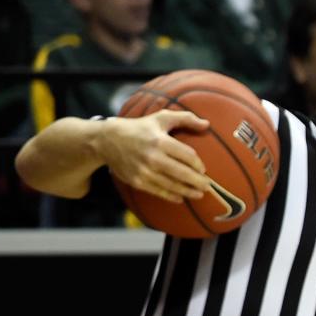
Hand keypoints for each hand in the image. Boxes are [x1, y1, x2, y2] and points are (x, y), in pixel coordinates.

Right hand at [96, 110, 210, 202]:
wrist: (107, 140)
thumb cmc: (139, 128)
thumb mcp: (160, 118)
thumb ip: (185, 118)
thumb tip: (206, 124)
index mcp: (160, 141)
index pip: (188, 156)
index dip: (198, 165)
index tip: (203, 170)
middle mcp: (153, 157)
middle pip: (182, 173)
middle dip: (198, 182)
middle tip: (208, 187)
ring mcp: (144, 171)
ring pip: (172, 185)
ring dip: (188, 191)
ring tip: (199, 194)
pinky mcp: (137, 181)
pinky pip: (159, 192)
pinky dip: (172, 196)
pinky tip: (181, 198)